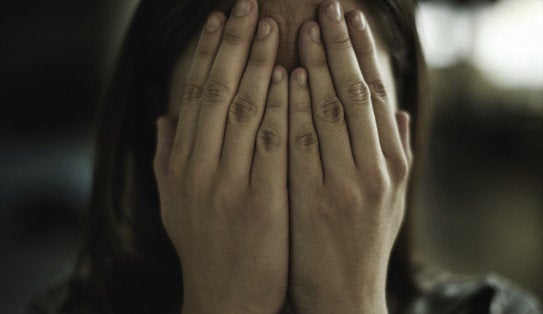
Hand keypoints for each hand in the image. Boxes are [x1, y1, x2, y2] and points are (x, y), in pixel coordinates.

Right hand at [153, 0, 288, 311]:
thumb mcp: (174, 204)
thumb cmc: (206, 249)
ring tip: (274, 27)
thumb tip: (164, 117)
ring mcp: (229, 185)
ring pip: (246, 110)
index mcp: (181, 164)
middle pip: (218, 91)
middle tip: (249, 6)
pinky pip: (274, 145)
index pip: (194, 94)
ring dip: (261, 64)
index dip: (207, 52)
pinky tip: (293, 79)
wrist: (225, 300)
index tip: (219, 18)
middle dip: (235, 44)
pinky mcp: (262, 202)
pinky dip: (282, 108)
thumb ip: (167, 158)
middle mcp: (199, 168)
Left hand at [287, 1, 412, 312]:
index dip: (366, 52)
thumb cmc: (363, 244)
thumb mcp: (392, 200)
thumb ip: (399, 153)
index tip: (352, 18)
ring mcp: (349, 184)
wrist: (345, 297)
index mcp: (395, 164)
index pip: (381, 95)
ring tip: (304, 28)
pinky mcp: (316, 201)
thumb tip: (404, 112)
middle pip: (359, 93)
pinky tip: (288, 78)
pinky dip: (297, 107)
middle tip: (328, 7)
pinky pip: (304, 144)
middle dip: (342, 46)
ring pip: (334, 111)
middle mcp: (378, 169)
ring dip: (318, 66)